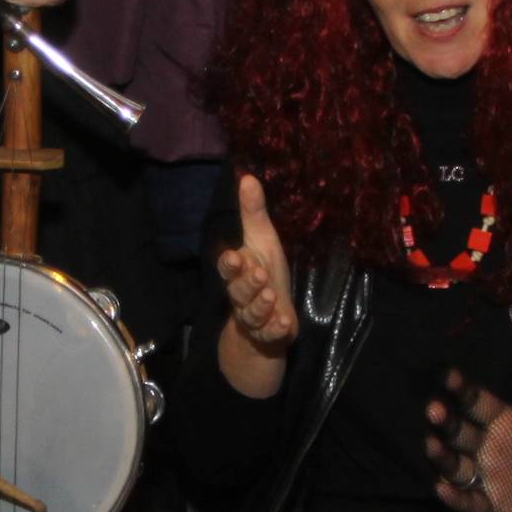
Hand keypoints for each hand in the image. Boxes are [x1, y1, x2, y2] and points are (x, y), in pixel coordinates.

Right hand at [216, 175, 297, 366]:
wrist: (267, 319)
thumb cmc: (264, 273)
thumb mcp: (262, 241)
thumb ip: (253, 213)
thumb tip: (247, 176)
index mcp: (239, 273)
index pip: (228, 268)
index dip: (230, 265)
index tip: (234, 257)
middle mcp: (242, 296)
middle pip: (238, 292)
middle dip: (246, 284)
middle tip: (259, 274)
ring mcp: (254, 317)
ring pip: (251, 314)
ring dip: (260, 305)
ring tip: (270, 295)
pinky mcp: (269, 334)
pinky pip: (269, 334)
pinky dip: (274, 329)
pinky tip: (283, 323)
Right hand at [427, 357, 511, 511]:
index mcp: (505, 423)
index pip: (478, 403)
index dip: (463, 390)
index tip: (448, 374)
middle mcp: (490, 448)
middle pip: (461, 432)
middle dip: (446, 421)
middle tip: (434, 409)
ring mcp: (489, 477)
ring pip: (457, 466)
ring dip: (443, 456)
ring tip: (432, 445)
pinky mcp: (494, 506)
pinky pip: (470, 501)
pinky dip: (456, 497)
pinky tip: (442, 489)